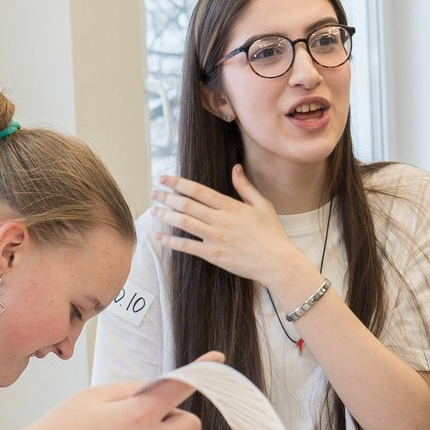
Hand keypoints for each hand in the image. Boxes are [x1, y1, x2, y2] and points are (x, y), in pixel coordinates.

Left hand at [152, 168, 308, 294]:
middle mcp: (220, 220)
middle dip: (167, 197)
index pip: (199, 191)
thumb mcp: (262, 205)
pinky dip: (171, 241)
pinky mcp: (213, 254)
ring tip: (153, 210)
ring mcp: (215, 238)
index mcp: (231, 206)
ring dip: (166, 216)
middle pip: (187, 205)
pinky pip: (187, 247)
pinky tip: (159, 236)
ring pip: (184, 223)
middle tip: (154, 193)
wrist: (276, 262)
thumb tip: (236, 168)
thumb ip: (245, 187)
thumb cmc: (271, 234)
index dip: (178, 183)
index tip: (165, 178)